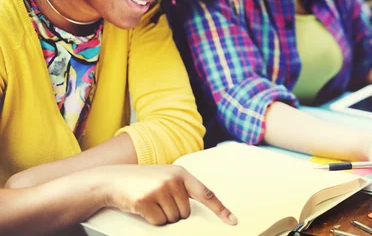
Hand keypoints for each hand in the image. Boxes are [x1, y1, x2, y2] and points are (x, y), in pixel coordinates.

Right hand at [97, 165, 237, 226]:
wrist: (114, 180)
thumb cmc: (143, 181)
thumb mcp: (166, 177)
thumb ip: (181, 189)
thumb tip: (193, 212)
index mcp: (181, 173)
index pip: (206, 193)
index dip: (220, 208)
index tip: (232, 220)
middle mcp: (173, 180)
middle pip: (185, 213)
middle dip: (173, 212)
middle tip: (159, 200)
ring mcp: (159, 190)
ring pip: (173, 219)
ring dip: (162, 216)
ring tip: (150, 201)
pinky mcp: (146, 201)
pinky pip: (159, 222)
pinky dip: (151, 219)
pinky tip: (143, 206)